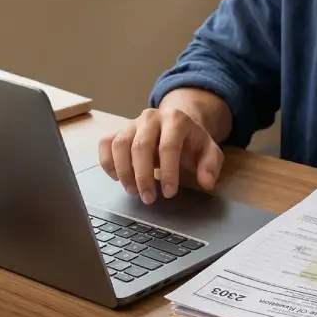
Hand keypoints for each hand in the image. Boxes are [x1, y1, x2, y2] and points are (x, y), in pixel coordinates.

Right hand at [99, 107, 223, 203]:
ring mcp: (132, 123)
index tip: (169, 193)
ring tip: (133, 191)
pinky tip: (117, 178)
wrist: (176, 124)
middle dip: (143, 176)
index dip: (168, 171)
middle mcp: (151, 117)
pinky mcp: (119, 130)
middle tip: (148, 199)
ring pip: (119, 144)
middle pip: (140, 146)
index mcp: (176, 119)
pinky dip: (107, 162)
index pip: (168, 146)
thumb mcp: (209, 151)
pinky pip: (106, 143)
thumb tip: (207, 183)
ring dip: (124, 171)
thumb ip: (211, 165)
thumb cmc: (191, 141)